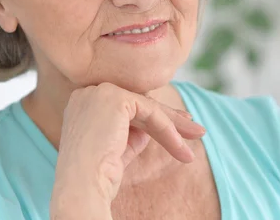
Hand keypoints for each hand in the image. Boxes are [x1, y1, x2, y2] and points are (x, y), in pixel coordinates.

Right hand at [49, 82, 204, 218]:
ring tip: (198, 136)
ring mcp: (99, 92)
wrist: (82, 186)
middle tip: (195, 128)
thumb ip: (133, 132)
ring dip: (175, 124)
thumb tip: (154, 126)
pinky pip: (150, 112)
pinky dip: (168, 129)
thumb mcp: (118, 148)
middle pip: (138, 103)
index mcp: (83, 103)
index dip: (154, 116)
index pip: (125, 105)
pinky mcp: (115, 98)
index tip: (178, 126)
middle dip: (170, 117)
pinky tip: (181, 146)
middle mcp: (87, 92)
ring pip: (147, 106)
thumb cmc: (97, 176)